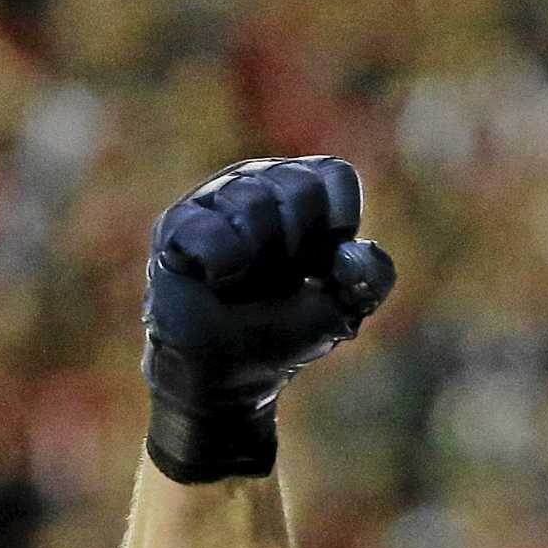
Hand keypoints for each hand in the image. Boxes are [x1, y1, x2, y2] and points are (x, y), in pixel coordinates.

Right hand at [142, 155, 395, 483]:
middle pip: (298, 186)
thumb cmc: (288, 329)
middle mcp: (259, 183)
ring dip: (260, 258)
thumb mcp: (344, 307)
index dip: (337, 224)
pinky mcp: (176, 224)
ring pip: (251, 202)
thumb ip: (371, 277)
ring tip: (245, 282)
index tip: (322, 264)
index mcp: (305, 194)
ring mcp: (215, 198)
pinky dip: (221, 265)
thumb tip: (355, 252)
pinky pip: (208, 229)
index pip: (335, 177)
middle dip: (301, 245)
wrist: (234, 370)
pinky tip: (215, 280)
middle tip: (283, 276)